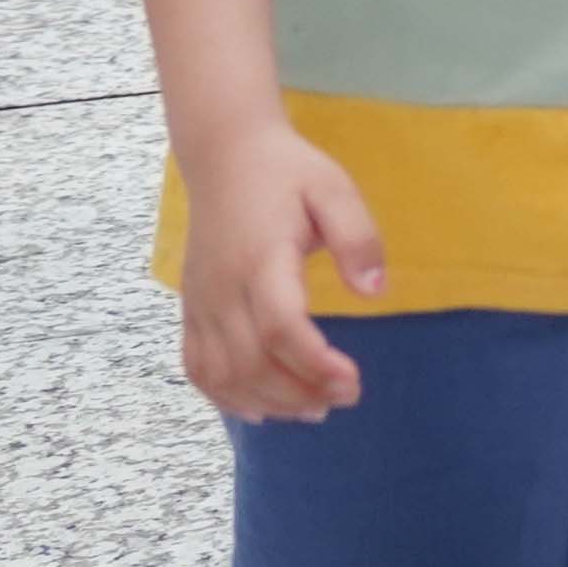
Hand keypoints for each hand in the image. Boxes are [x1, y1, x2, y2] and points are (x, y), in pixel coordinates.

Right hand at [174, 115, 381, 420]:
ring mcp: (200, 303)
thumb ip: (359, 238)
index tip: (353, 381)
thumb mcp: (335, 190)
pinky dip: (223, 396)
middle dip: (299, 392)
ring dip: (266, 402)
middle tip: (345, 399)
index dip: (315, 365)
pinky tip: (258, 411)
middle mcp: (223, 289)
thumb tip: (376, 292)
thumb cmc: (288, 172)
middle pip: (251, 363)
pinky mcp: (190, 308)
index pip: (282, 328)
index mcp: (261, 260)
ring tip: (313, 411)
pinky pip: (196, 366)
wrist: (225, 155)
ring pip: (222, 374)